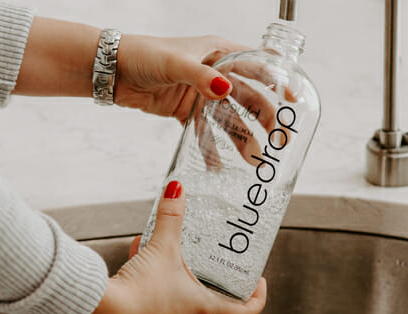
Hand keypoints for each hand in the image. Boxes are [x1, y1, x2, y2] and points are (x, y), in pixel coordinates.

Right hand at [72, 181, 266, 313]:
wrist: (106, 313)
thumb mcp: (161, 248)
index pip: (245, 313)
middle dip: (228, 294)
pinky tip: (143, 251)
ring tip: (183, 255)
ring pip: (190, 303)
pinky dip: (159, 276)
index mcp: (202, 307)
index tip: (259, 281)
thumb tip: (176, 189)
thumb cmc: (140, 293)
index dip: (258, 298)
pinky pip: (162, 295)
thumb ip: (170, 217)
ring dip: (190, 281)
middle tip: (230, 274)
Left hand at [115, 35, 296, 169]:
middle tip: (275, 141)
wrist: (113, 71)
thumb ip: (200, 76)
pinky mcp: (184, 111)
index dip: (277, 82)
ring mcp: (200, 94)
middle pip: (247, 97)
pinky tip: (218, 166)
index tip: (294, 101)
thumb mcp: (174, 62)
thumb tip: (225, 89)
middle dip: (262, 119)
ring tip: (252, 160)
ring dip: (240, 138)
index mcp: (218, 52)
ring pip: (227, 118)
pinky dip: (210, 148)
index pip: (256, 65)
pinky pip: (203, 132)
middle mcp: (213, 73)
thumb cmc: (142, 54)